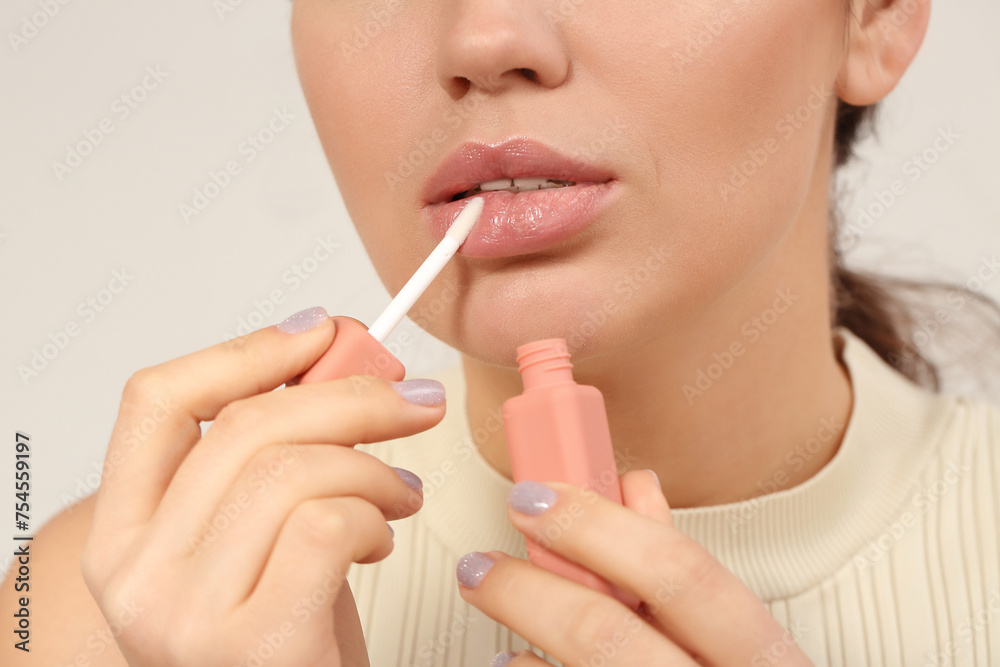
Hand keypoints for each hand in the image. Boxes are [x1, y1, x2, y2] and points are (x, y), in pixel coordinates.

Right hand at [80, 309, 442, 665]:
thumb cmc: (284, 647)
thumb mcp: (260, 541)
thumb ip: (275, 461)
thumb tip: (334, 363)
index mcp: (127, 537)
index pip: (158, 402)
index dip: (246, 350)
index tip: (318, 332)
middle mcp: (138, 575)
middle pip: (246, 426)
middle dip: (351, 395)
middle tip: (410, 401)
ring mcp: (185, 615)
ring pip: (294, 469)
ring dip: (374, 466)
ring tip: (400, 493)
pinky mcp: (252, 645)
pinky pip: (328, 523)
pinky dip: (375, 514)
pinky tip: (382, 539)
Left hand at [456, 471, 812, 665]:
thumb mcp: (736, 639)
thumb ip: (682, 569)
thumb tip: (633, 488)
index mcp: (761, 658)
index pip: (681, 572)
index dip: (598, 526)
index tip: (535, 498)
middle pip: (605, 634)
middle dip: (529, 591)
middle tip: (480, 564)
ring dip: (517, 639)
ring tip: (488, 610)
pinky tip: (514, 663)